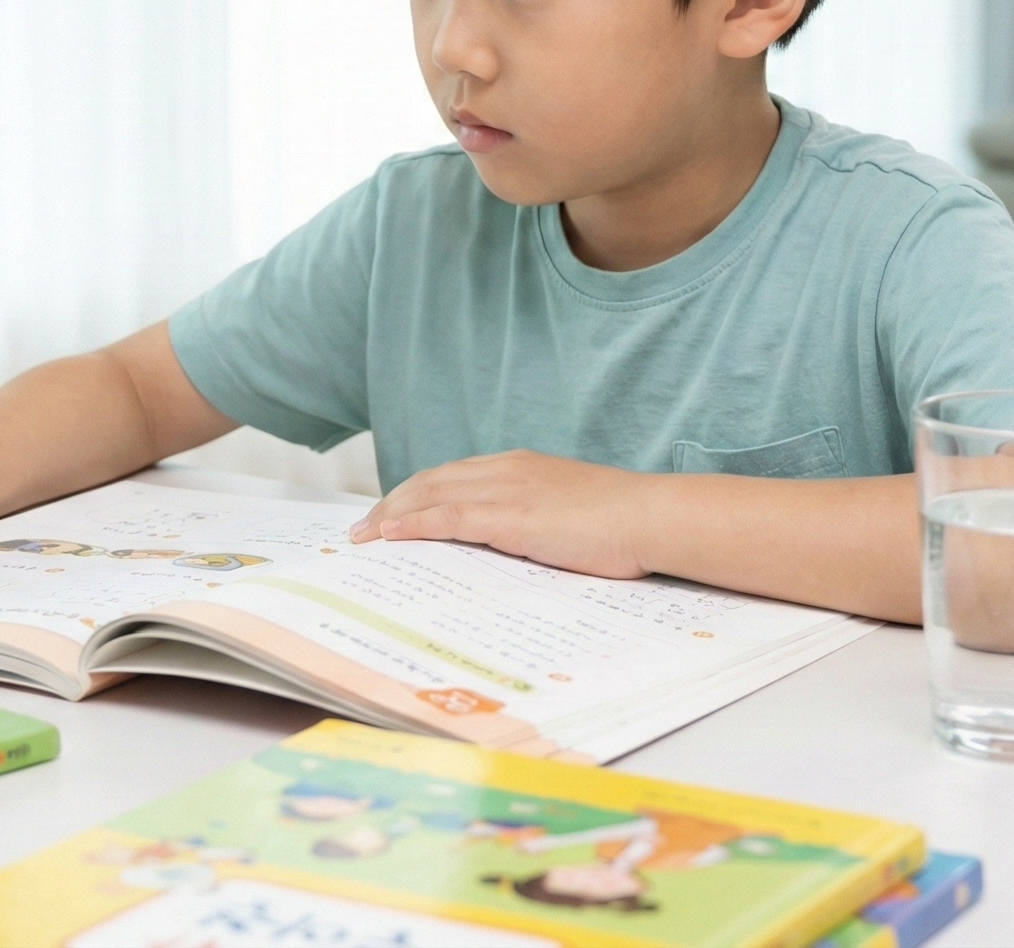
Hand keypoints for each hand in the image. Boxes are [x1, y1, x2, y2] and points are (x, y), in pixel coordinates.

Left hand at [348, 449, 655, 578]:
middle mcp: (505, 470)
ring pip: (429, 495)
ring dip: (390, 515)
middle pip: (430, 481)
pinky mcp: (508, 516)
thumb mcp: (568, 515)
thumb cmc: (623, 522)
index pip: (452, 476)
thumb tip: (518, 545)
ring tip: (364, 537)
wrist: (650, 516)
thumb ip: (536, 522)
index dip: (417, 493)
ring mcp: (505, 490)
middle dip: (392, 503)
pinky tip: (390, 537)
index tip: (393, 512)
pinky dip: (412, 525)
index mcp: (520, 467)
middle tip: (363, 528)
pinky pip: (446, 517)